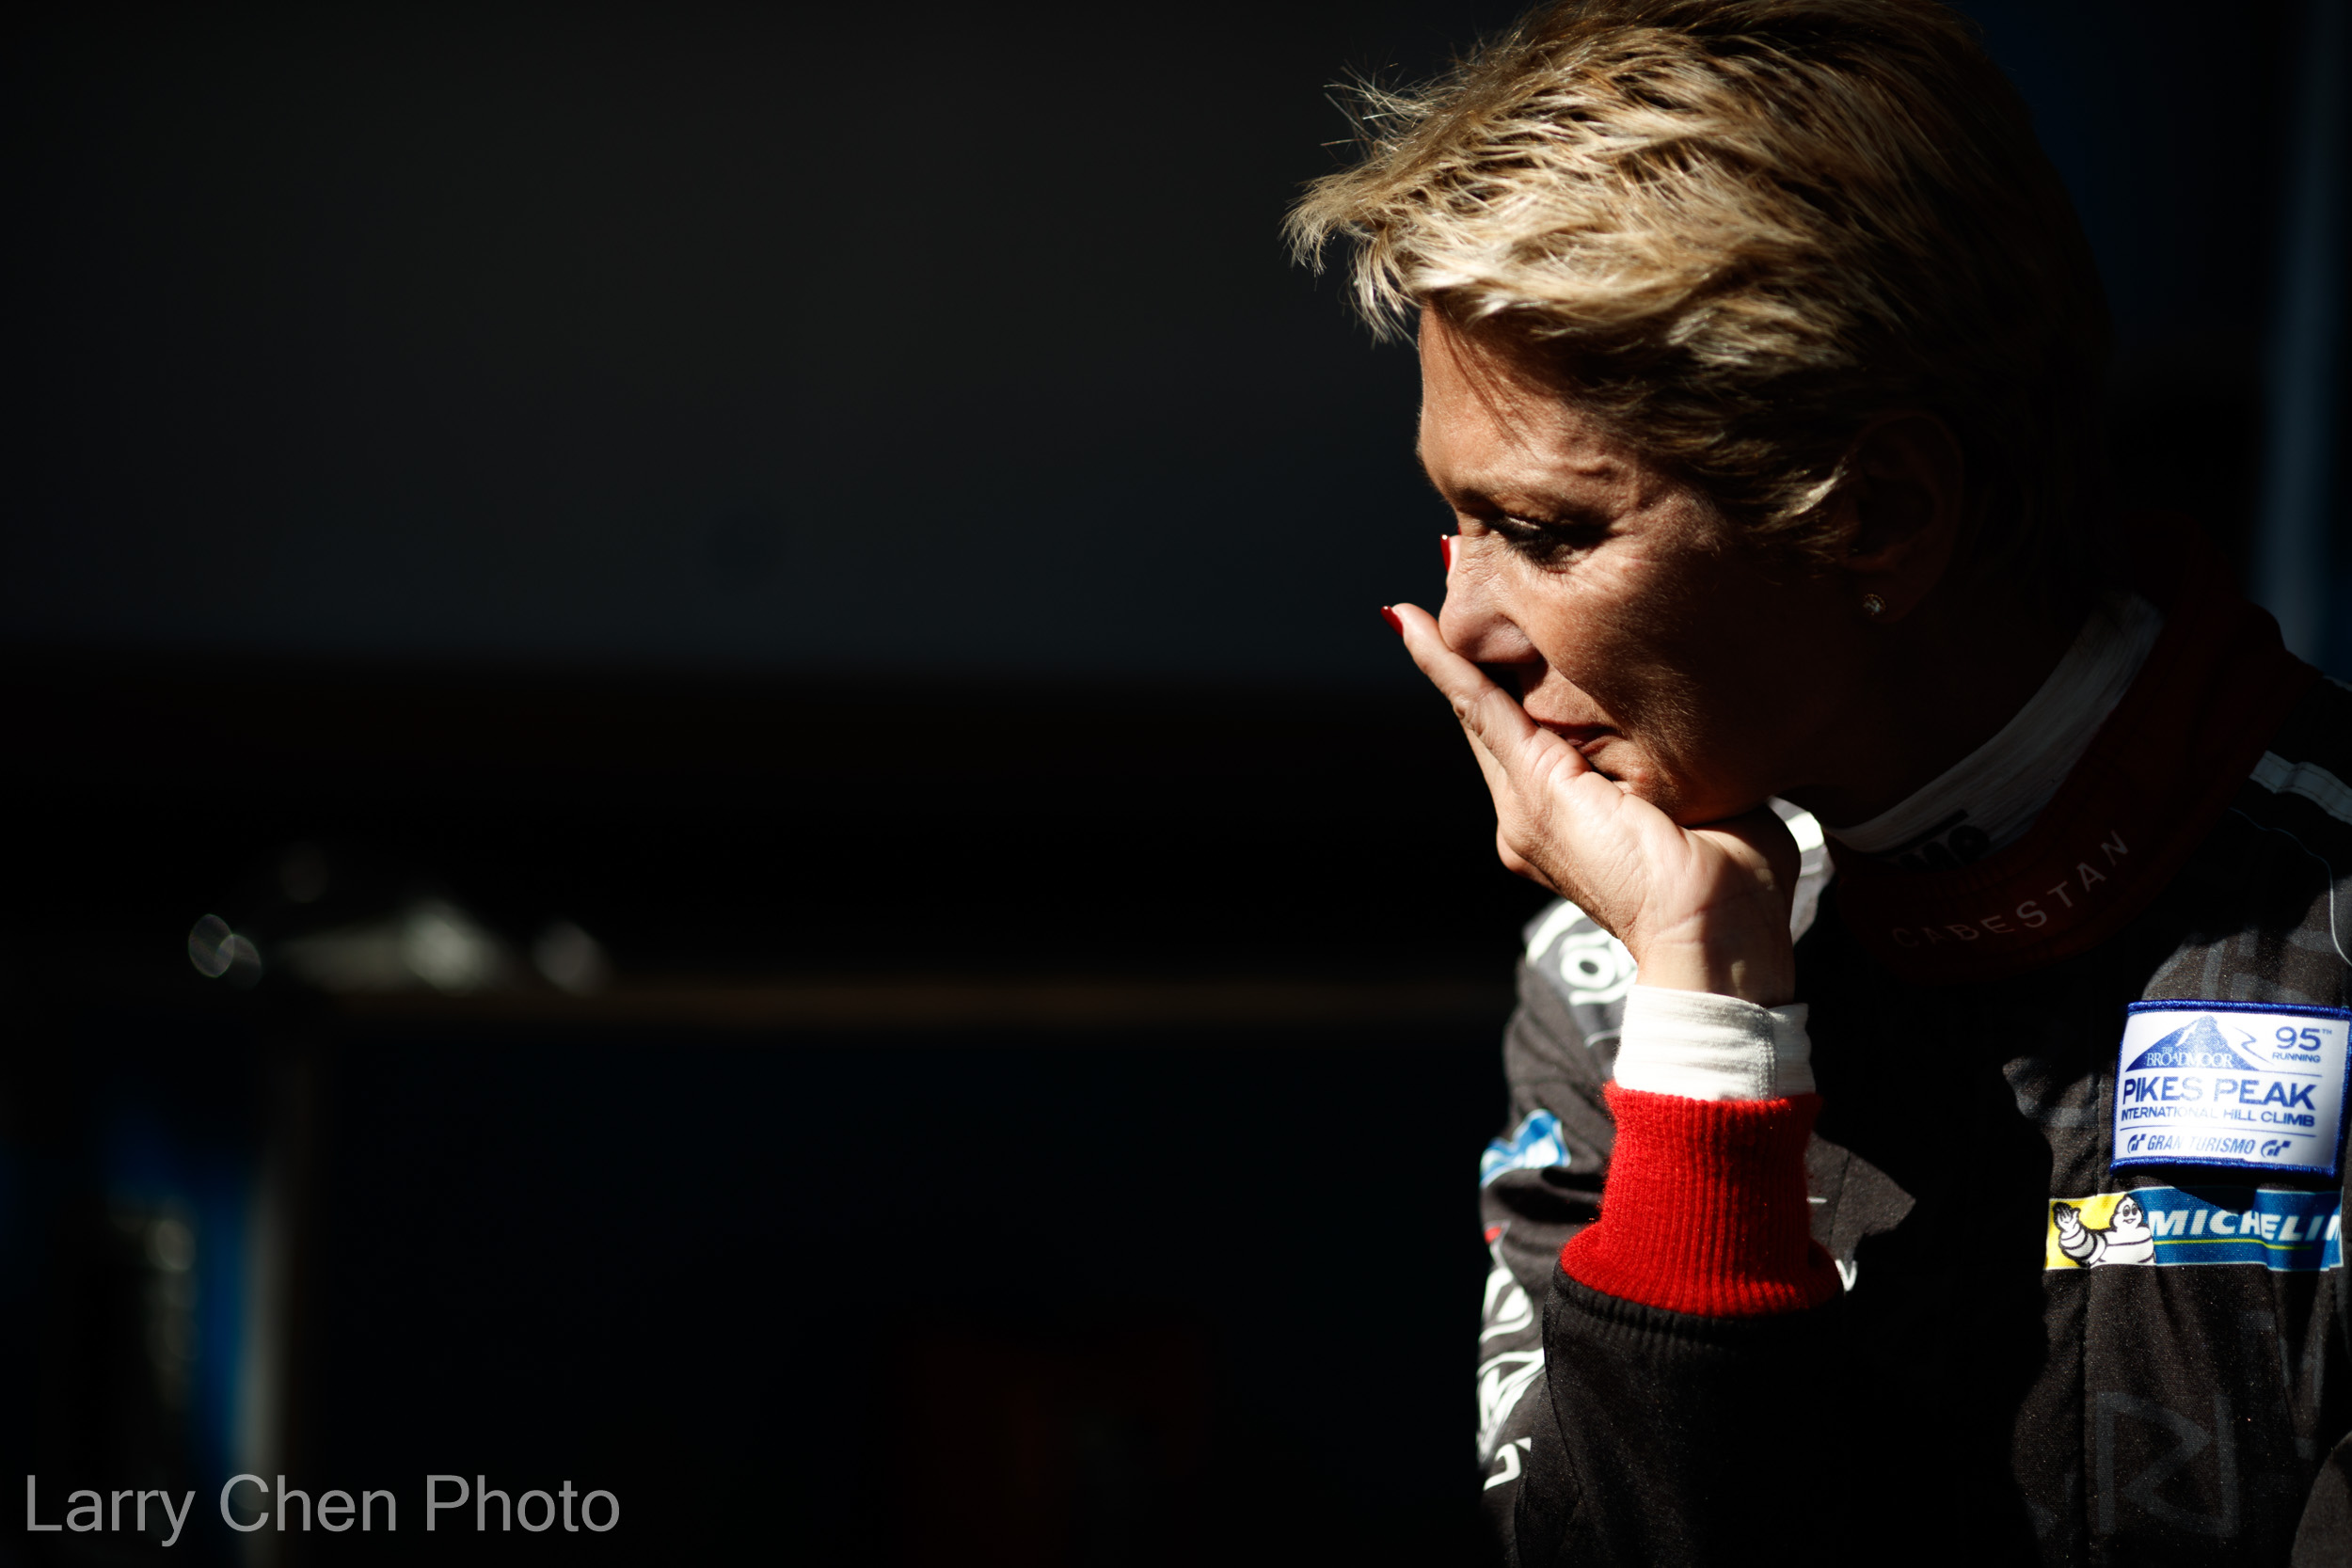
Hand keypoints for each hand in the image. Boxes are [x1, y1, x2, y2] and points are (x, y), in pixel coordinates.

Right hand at [1389, 602, 1799, 1004]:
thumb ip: (1689, 757)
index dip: (1513, 673)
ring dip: (1457, 636)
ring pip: (1482, 702)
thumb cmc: (1733, 888)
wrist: (1717, 938)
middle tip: (1456, 564)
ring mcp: (1524, 806)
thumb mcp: (1710, 799)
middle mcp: (1531, 814)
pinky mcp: (1530, 790)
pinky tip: (1413, 625)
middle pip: (1494, 709)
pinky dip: (1445, 664)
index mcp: (1573, 819)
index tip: (1505, 619)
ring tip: (1441, 571)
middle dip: (1474, 640)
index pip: (1533, 729)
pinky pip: (1479, 708)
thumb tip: (1714, 714)